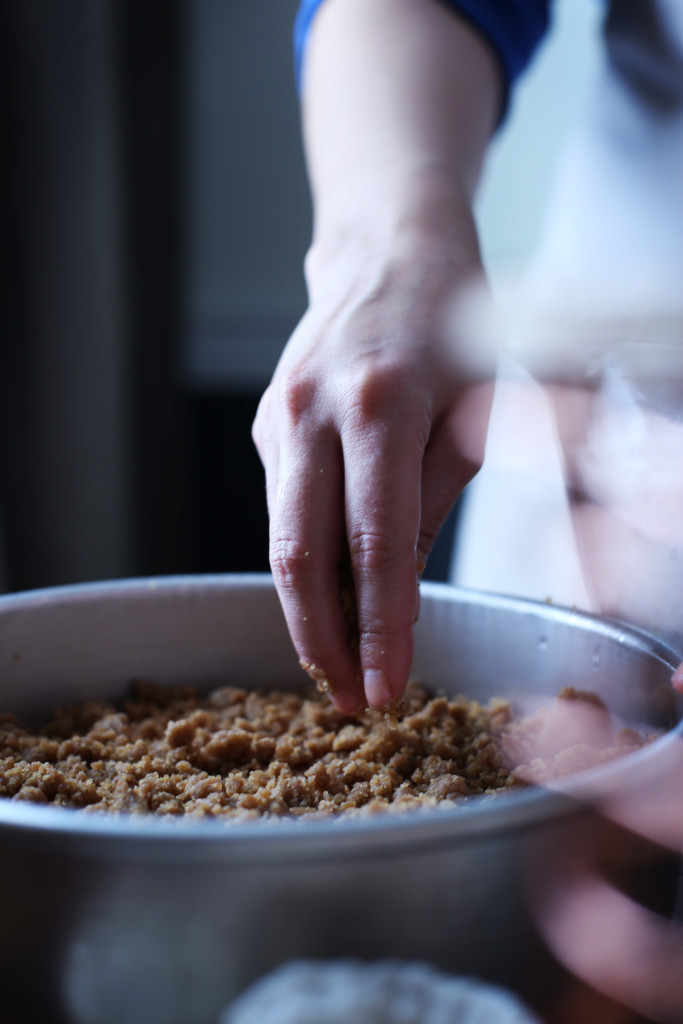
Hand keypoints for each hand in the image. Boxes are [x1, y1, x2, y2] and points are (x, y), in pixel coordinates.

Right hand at [253, 225, 490, 711]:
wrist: (387, 253)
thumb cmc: (452, 326)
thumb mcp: (472, 412)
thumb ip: (430, 501)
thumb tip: (397, 587)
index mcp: (380, 405)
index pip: (374, 543)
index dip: (379, 625)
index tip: (386, 684)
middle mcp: (314, 412)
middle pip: (299, 556)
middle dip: (323, 641)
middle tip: (350, 698)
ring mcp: (280, 417)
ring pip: (280, 540)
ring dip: (309, 613)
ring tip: (342, 663)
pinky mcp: (266, 424)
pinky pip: (285, 508)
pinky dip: (308, 562)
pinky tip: (337, 589)